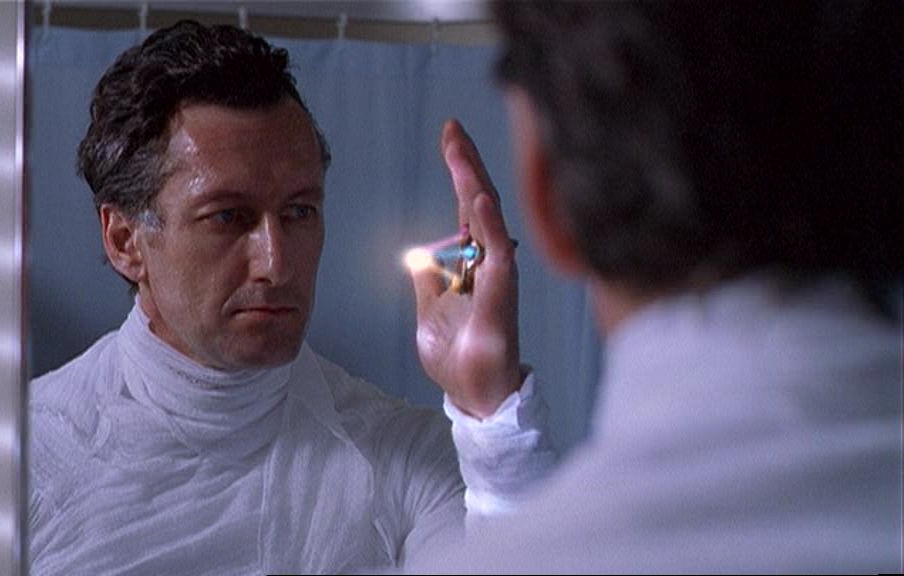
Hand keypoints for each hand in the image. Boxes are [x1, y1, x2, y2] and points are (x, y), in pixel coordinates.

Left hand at [409, 119, 521, 418]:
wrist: (473, 395)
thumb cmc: (457, 358)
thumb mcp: (429, 312)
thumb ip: (428, 281)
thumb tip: (419, 255)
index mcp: (473, 265)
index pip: (465, 208)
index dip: (459, 171)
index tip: (449, 136)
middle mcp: (491, 263)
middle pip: (478, 202)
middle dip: (466, 163)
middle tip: (452, 128)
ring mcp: (500, 275)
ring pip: (490, 218)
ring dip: (472, 182)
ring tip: (459, 149)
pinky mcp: (503, 293)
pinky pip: (498, 251)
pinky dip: (487, 222)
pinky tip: (475, 195)